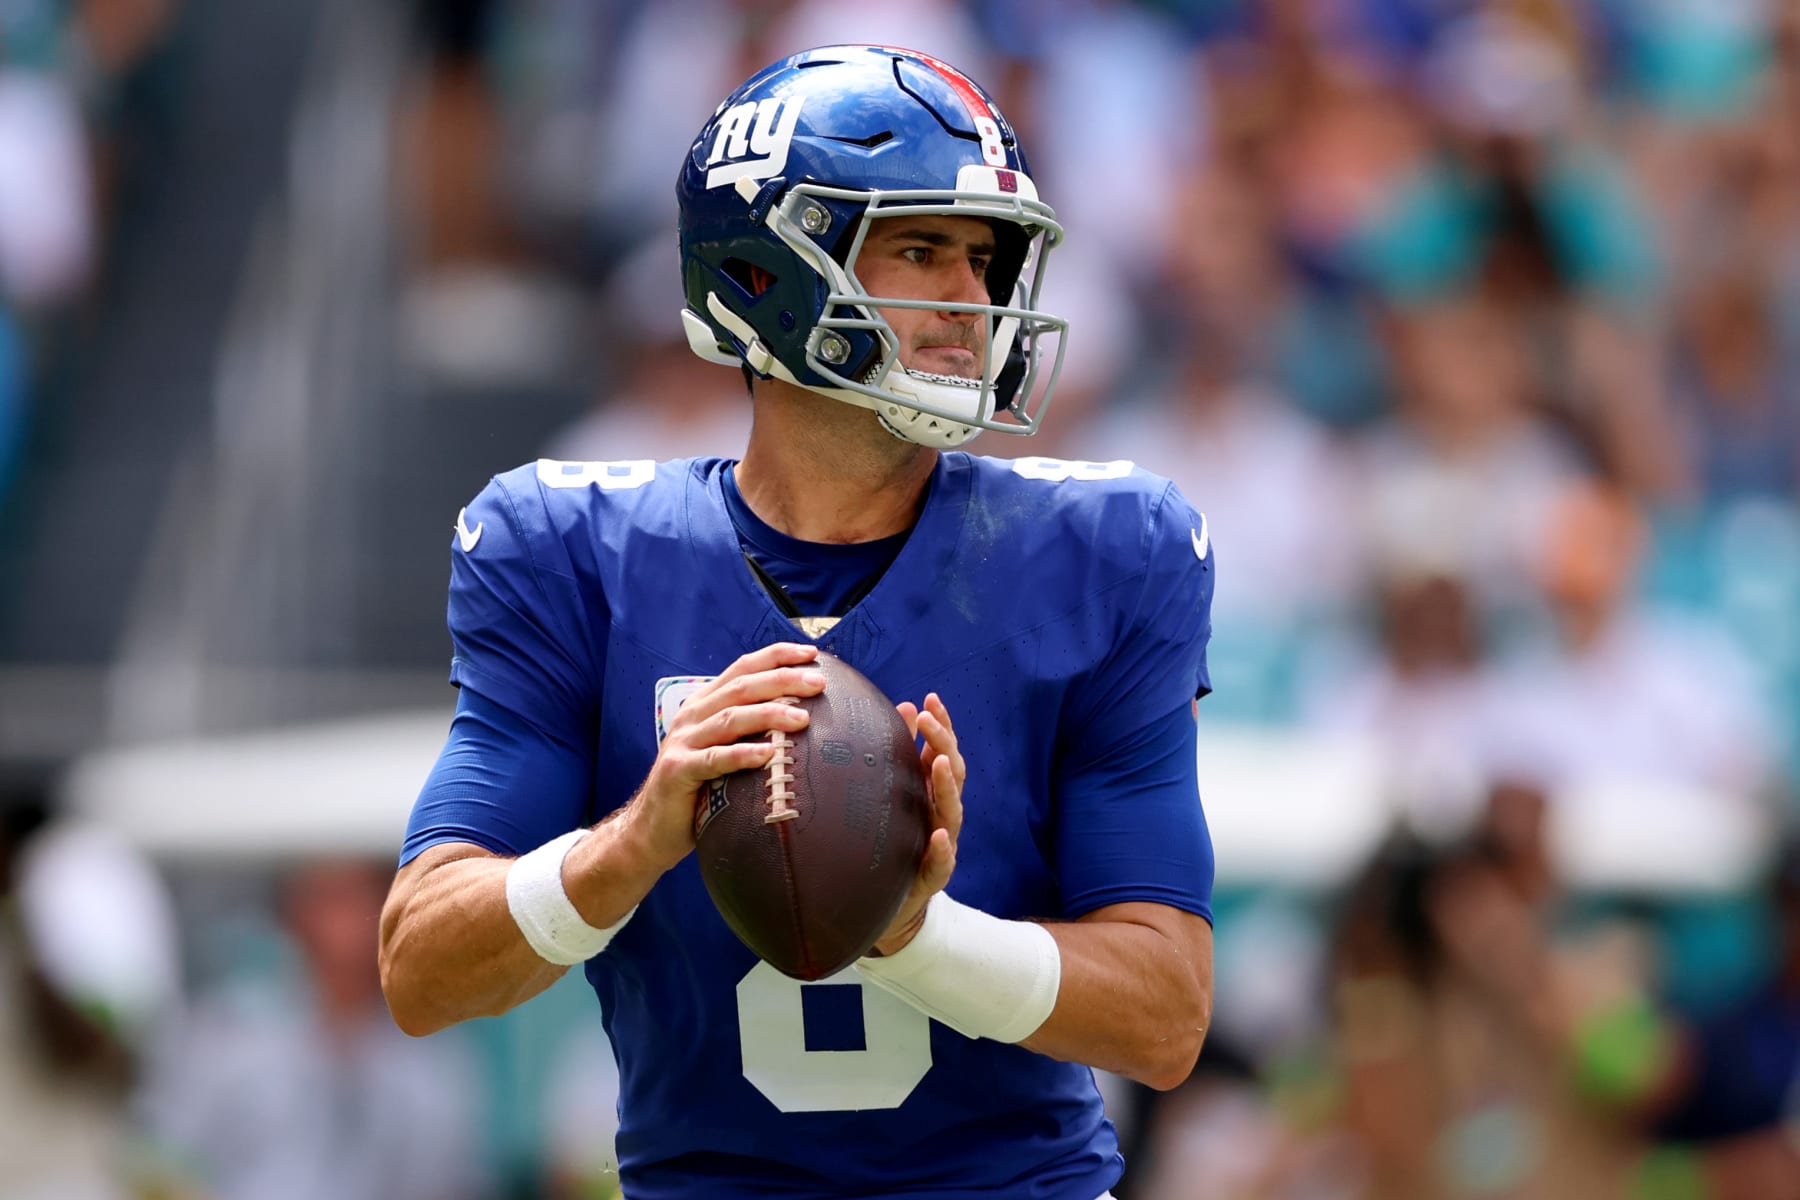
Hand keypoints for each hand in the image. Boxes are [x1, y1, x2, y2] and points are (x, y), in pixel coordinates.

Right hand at [627, 643, 825, 871]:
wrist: (653, 826)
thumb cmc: (699, 789)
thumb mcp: (724, 750)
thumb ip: (750, 731)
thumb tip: (805, 720)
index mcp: (706, 703)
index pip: (743, 667)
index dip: (776, 656)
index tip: (810, 654)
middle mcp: (693, 715)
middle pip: (742, 687)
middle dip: (782, 680)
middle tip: (817, 682)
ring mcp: (683, 741)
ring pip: (731, 718)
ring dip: (769, 714)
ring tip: (802, 718)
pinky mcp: (678, 770)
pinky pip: (714, 760)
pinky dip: (742, 754)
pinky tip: (768, 755)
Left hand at [871, 693, 964, 955]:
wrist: (889, 904)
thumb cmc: (891, 843)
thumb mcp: (895, 796)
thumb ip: (901, 754)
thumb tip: (904, 707)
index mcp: (932, 792)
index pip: (943, 752)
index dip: (941, 726)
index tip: (930, 699)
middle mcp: (942, 813)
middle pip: (952, 774)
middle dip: (943, 744)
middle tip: (929, 720)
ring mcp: (942, 843)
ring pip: (952, 811)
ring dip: (947, 785)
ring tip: (941, 763)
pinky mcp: (932, 875)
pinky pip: (942, 861)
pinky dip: (943, 847)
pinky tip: (940, 835)